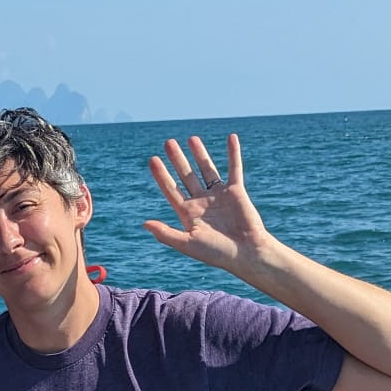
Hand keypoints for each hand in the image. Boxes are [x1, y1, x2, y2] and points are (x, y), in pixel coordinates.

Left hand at [143, 134, 273, 272]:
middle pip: (186, 175)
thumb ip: (166, 234)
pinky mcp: (236, 191)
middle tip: (168, 143)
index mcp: (188, 213)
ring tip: (191, 138)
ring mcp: (219, 195)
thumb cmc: (217, 253)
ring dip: (200, 154)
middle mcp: (202, 202)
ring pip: (207, 169)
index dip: (161, 175)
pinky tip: (231, 138)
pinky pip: (234, 168)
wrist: (246, 253)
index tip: (153, 159)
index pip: (171, 190)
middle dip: (177, 159)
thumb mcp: (188, 244)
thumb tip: (144, 224)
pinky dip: (233, 153)